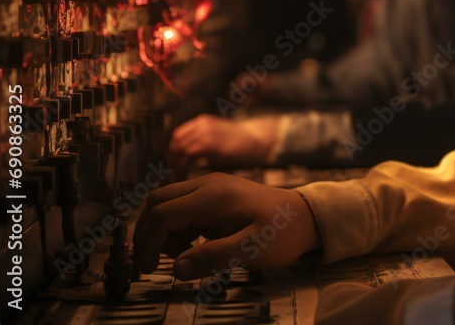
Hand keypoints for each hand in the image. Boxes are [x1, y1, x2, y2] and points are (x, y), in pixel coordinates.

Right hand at [133, 173, 321, 279]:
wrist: (307, 217)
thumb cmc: (282, 234)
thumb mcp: (251, 250)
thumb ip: (213, 258)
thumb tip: (177, 269)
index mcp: (212, 196)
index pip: (162, 213)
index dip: (148, 242)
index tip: (148, 270)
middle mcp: (207, 185)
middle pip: (157, 201)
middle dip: (147, 233)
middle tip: (150, 264)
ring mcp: (211, 187)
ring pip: (167, 202)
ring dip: (161, 230)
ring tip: (179, 257)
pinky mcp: (215, 196)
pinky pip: (182, 207)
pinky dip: (176, 227)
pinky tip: (190, 247)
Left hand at [168, 114, 280, 169]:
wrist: (258, 140)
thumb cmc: (240, 143)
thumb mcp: (218, 135)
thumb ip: (202, 140)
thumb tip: (184, 156)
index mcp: (203, 121)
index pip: (178, 135)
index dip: (173, 150)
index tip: (174, 163)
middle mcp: (202, 125)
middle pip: (177, 141)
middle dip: (172, 158)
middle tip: (173, 172)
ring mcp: (207, 133)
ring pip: (180, 149)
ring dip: (176, 164)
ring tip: (178, 176)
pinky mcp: (212, 145)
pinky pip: (188, 156)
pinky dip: (182, 167)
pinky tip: (185, 175)